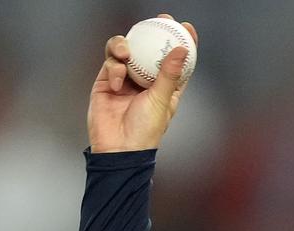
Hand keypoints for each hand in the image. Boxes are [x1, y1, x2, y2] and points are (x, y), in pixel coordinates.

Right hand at [87, 14, 198, 152]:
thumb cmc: (145, 131)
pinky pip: (110, 63)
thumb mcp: (162, 100)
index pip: (176, 60)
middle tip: (158, 19)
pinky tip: (116, 82)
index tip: (186, 27)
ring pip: (126, 50)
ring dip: (124, 46)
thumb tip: (182, 49)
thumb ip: (169, 74)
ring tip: (126, 53)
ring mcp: (126, 78)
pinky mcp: (107, 81)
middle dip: (153, 32)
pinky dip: (114, 68)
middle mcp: (146, 80)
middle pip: (149, 49)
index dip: (182, 42)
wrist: (118, 148)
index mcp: (166, 86)